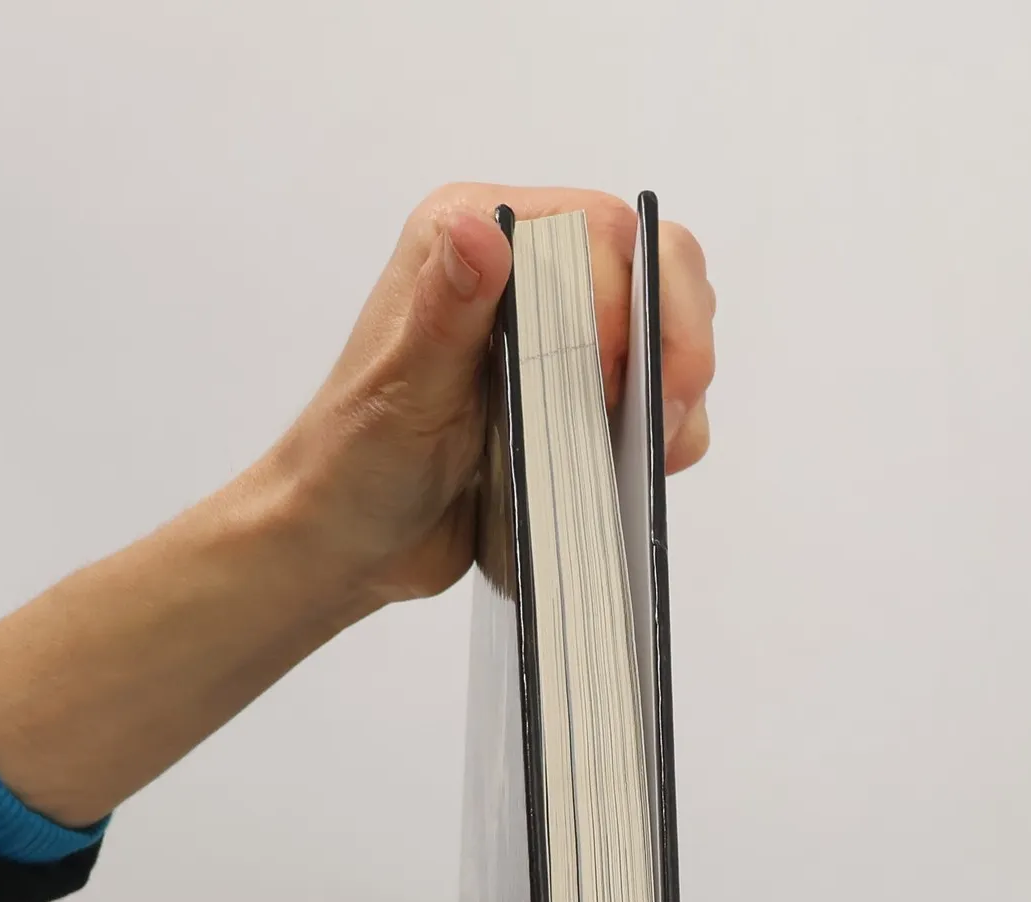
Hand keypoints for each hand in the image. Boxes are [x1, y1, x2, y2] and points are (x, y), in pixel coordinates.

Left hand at [269, 183, 716, 609]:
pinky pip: (654, 389)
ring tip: (661, 446)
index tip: (619, 375)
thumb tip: (481, 231)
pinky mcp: (577, 395)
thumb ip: (446, 311)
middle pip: (646, 265)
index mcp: (469, 240)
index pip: (594, 232)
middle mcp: (519, 272)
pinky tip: (649, 462)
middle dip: (676, 333)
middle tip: (672, 407)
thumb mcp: (403, 391)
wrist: (351, 540)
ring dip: (679, 382)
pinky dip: (670, 422)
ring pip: (661, 323)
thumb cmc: (357, 463)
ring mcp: (555, 335)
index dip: (628, 297)